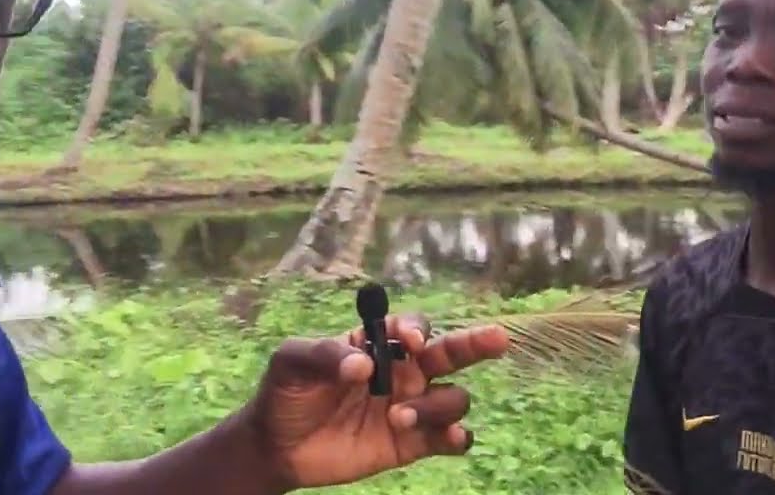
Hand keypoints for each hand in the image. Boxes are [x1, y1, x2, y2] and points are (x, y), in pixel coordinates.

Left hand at [243, 313, 510, 490]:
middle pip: (452, 353)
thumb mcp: (292, 362)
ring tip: (397, 417)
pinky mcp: (411, 444)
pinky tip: (452, 437)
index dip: (418, 330)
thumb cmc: (285, 392)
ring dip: (436, 407)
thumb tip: (363, 366)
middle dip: (476, 343)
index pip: (414, 328)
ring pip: (453, 399)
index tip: (412, 342)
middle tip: (497, 337)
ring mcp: (412, 407)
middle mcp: (404, 372)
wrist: (277, 446)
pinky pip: (449, 438)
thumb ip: (325, 354)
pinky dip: (458, 437)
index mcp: (379, 344)